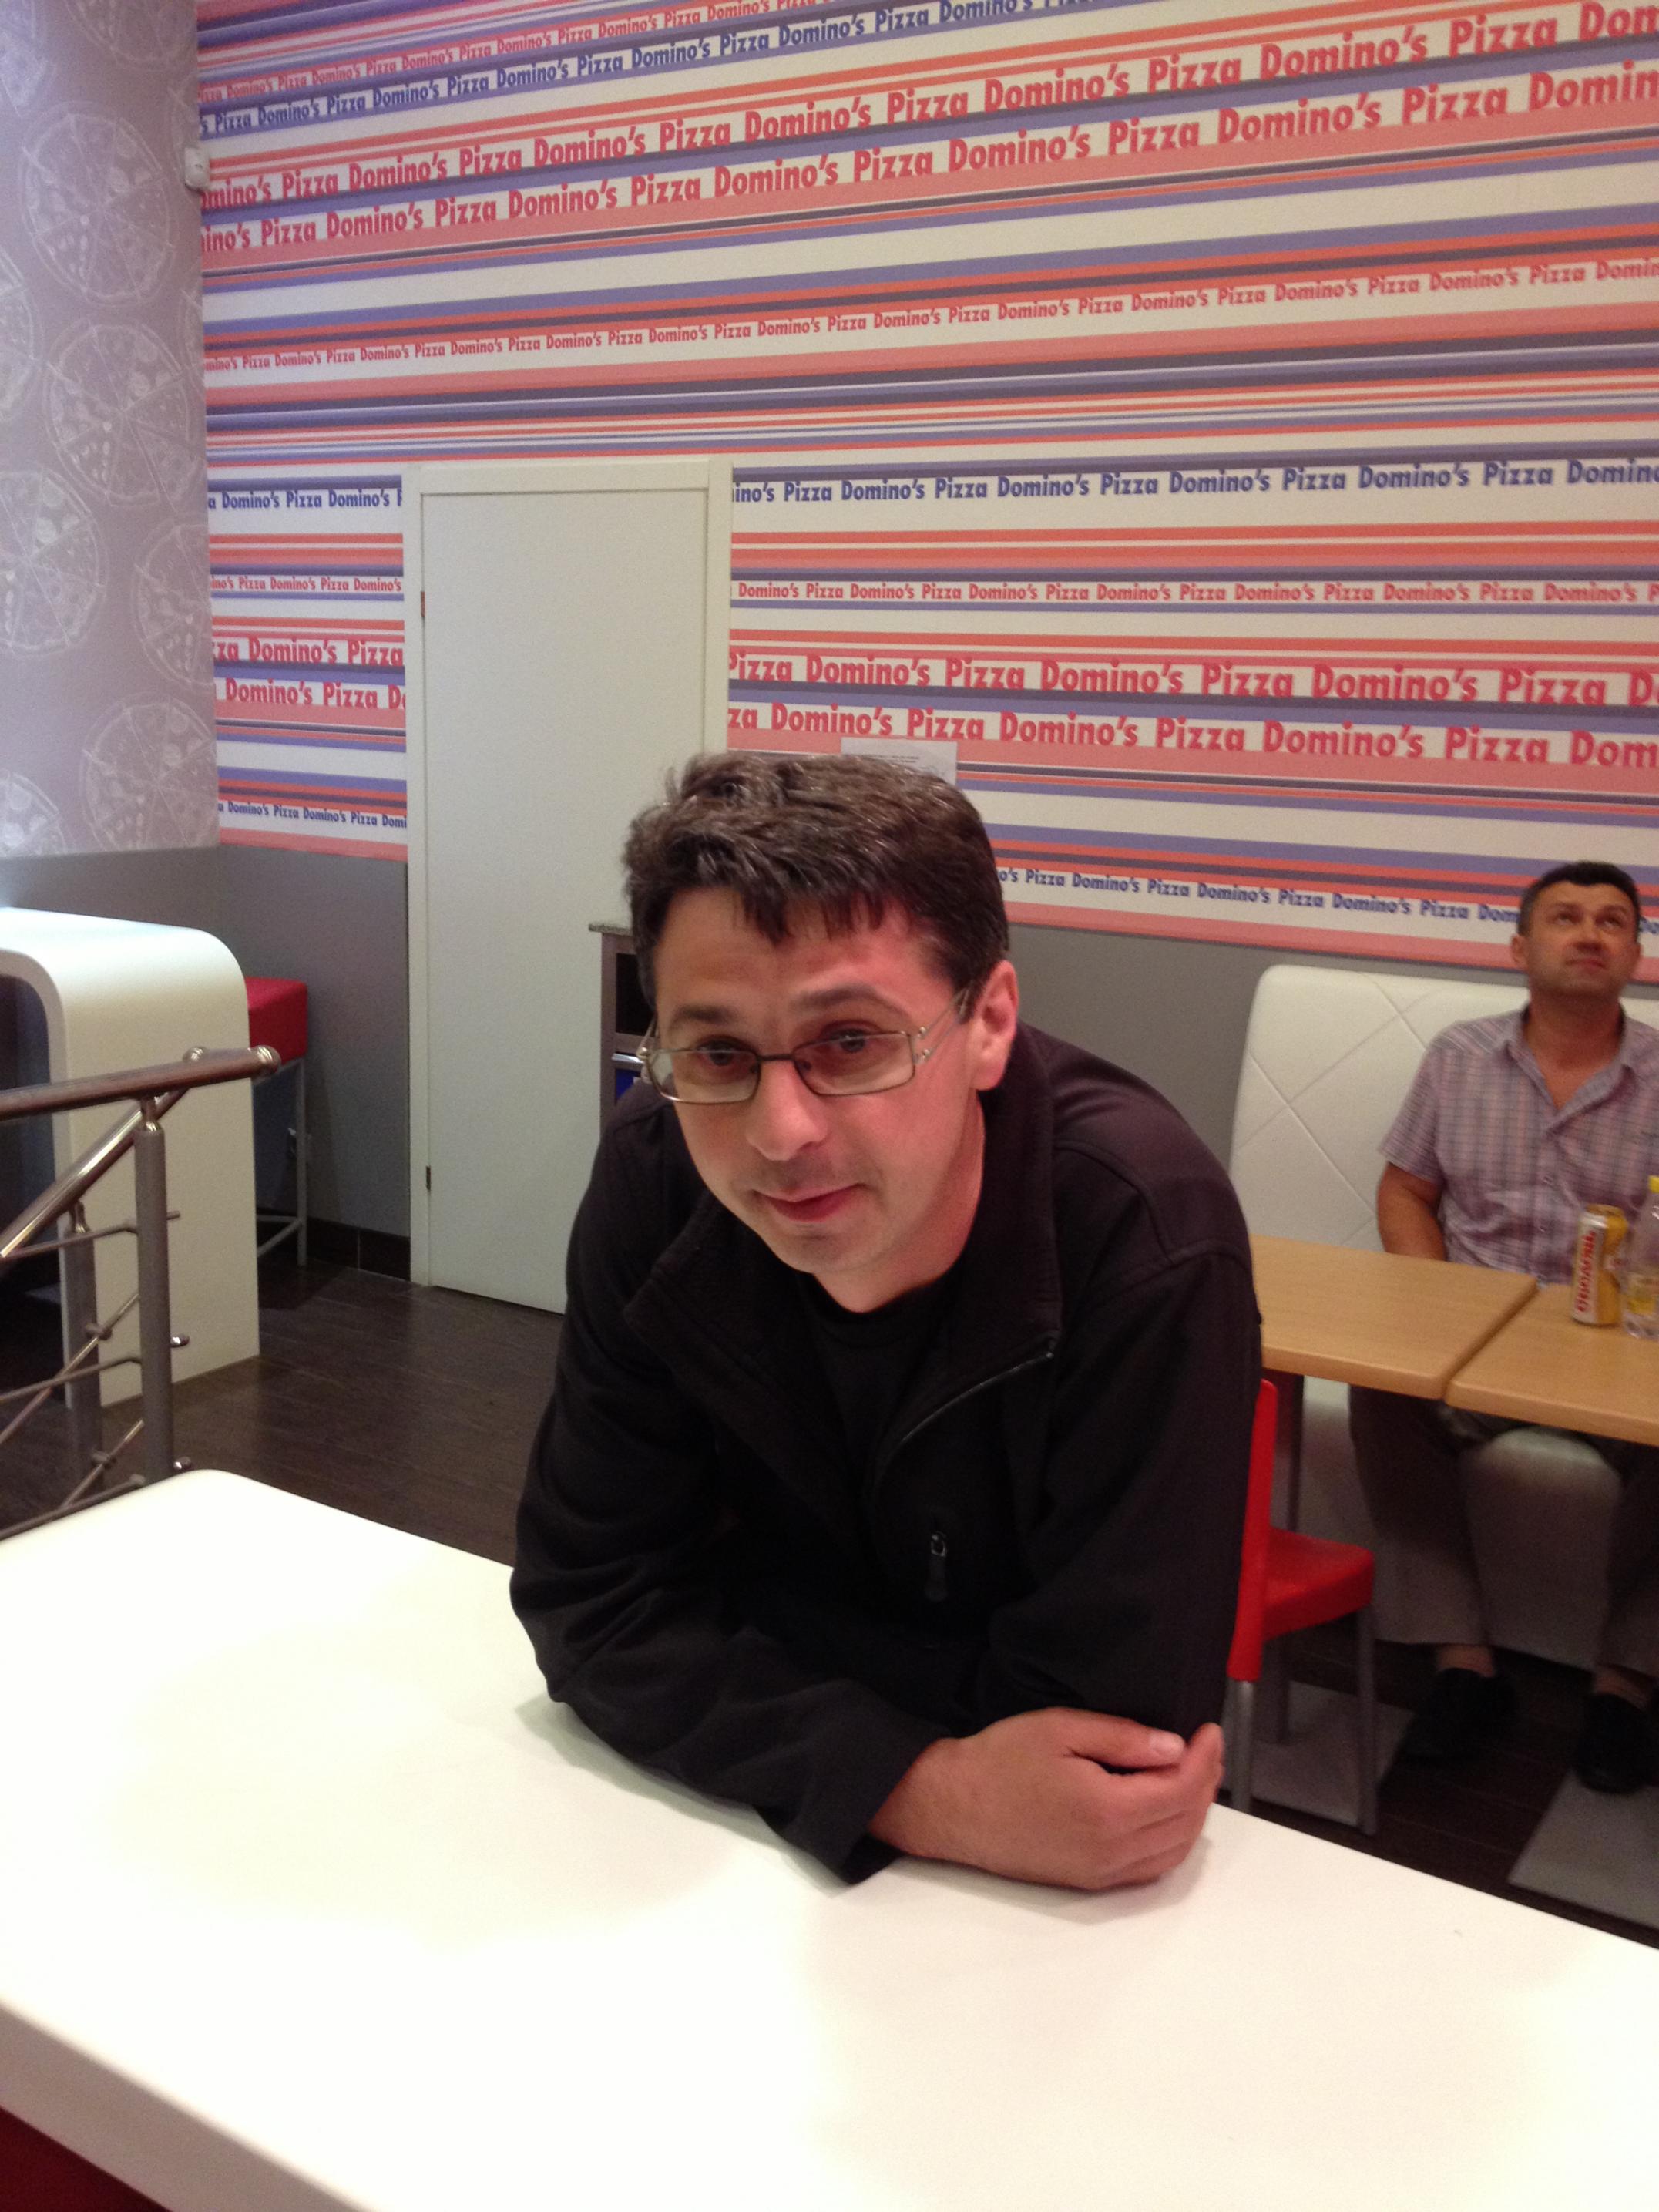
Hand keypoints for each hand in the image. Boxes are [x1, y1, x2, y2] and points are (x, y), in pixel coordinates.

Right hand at [869, 1708, 1222, 1891]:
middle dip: (1205, 1782)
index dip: (1204, 1758)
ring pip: (1174, 1851)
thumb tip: (1174, 1747)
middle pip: (1186, 1822)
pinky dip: (1173, 1842)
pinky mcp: (1090, 1881)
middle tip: (1207, 1748)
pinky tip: (1169, 1814)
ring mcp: (1102, 1872)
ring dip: (1194, 1814)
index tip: (1209, 1729)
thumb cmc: (1000, 1761)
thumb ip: (1122, 1738)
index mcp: (1108, 1811)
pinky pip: (1150, 1869)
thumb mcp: (1060, 1729)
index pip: (1181, 1788)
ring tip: (1194, 1775)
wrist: (952, 1808)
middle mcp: (1112, 1851)